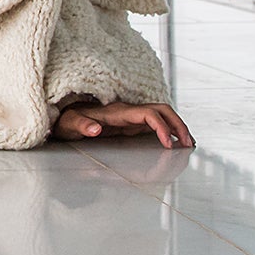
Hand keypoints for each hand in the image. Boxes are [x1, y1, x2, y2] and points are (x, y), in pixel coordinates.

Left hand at [51, 101, 193, 148]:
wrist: (65, 119)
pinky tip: (175, 143)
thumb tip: (95, 129)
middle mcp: (128, 112)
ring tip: (189, 144)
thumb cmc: (68, 122)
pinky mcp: (131, 124)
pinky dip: (169, 131)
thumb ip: (81, 126)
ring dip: (177, 127)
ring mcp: (131, 117)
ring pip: (162, 115)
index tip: (167, 144)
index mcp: (117, 112)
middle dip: (177, 124)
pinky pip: (156, 124)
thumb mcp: (70, 125)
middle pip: (161, 110)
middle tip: (187, 144)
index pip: (147, 113)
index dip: (160, 127)